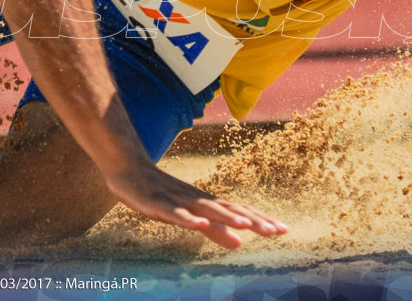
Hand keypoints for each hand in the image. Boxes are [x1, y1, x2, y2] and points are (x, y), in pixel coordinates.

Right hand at [105, 162, 288, 248]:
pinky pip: (173, 213)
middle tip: (277, 230)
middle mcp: (196, 198)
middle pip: (229, 209)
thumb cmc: (161, 193)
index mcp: (206, 202)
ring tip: (246, 225)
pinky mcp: (156, 203)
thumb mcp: (191, 216)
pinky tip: (199, 225)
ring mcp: (177, 199)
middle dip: (253, 220)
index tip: (284, 230)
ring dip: (226, 217)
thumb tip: (241, 244)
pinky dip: (187, 219)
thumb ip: (216, 231)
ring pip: (205, 209)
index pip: (239, 211)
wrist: (127, 169)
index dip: (260, 220)